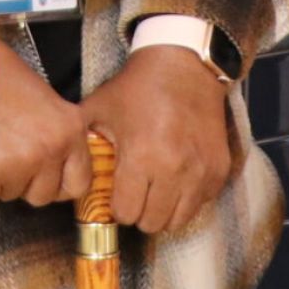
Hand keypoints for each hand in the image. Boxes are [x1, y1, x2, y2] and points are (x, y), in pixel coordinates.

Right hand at [0, 25, 91, 208]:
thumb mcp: (45, 101)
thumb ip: (56, 135)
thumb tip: (55, 167)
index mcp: (70, 129)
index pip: (79, 183)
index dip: (59, 184)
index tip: (45, 177)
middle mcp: (50, 149)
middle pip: (43, 195)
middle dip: (25, 182)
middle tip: (9, 156)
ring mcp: (20, 162)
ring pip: (11, 195)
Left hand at [78, 47, 232, 234]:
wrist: (184, 65)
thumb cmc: (138, 87)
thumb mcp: (101, 108)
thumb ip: (84, 142)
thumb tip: (69, 171)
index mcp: (141, 156)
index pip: (126, 213)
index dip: (118, 206)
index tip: (118, 193)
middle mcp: (174, 169)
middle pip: (152, 223)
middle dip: (140, 211)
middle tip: (137, 192)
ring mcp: (200, 171)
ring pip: (178, 221)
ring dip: (164, 210)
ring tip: (157, 189)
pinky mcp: (219, 170)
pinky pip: (201, 204)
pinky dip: (188, 198)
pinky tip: (178, 177)